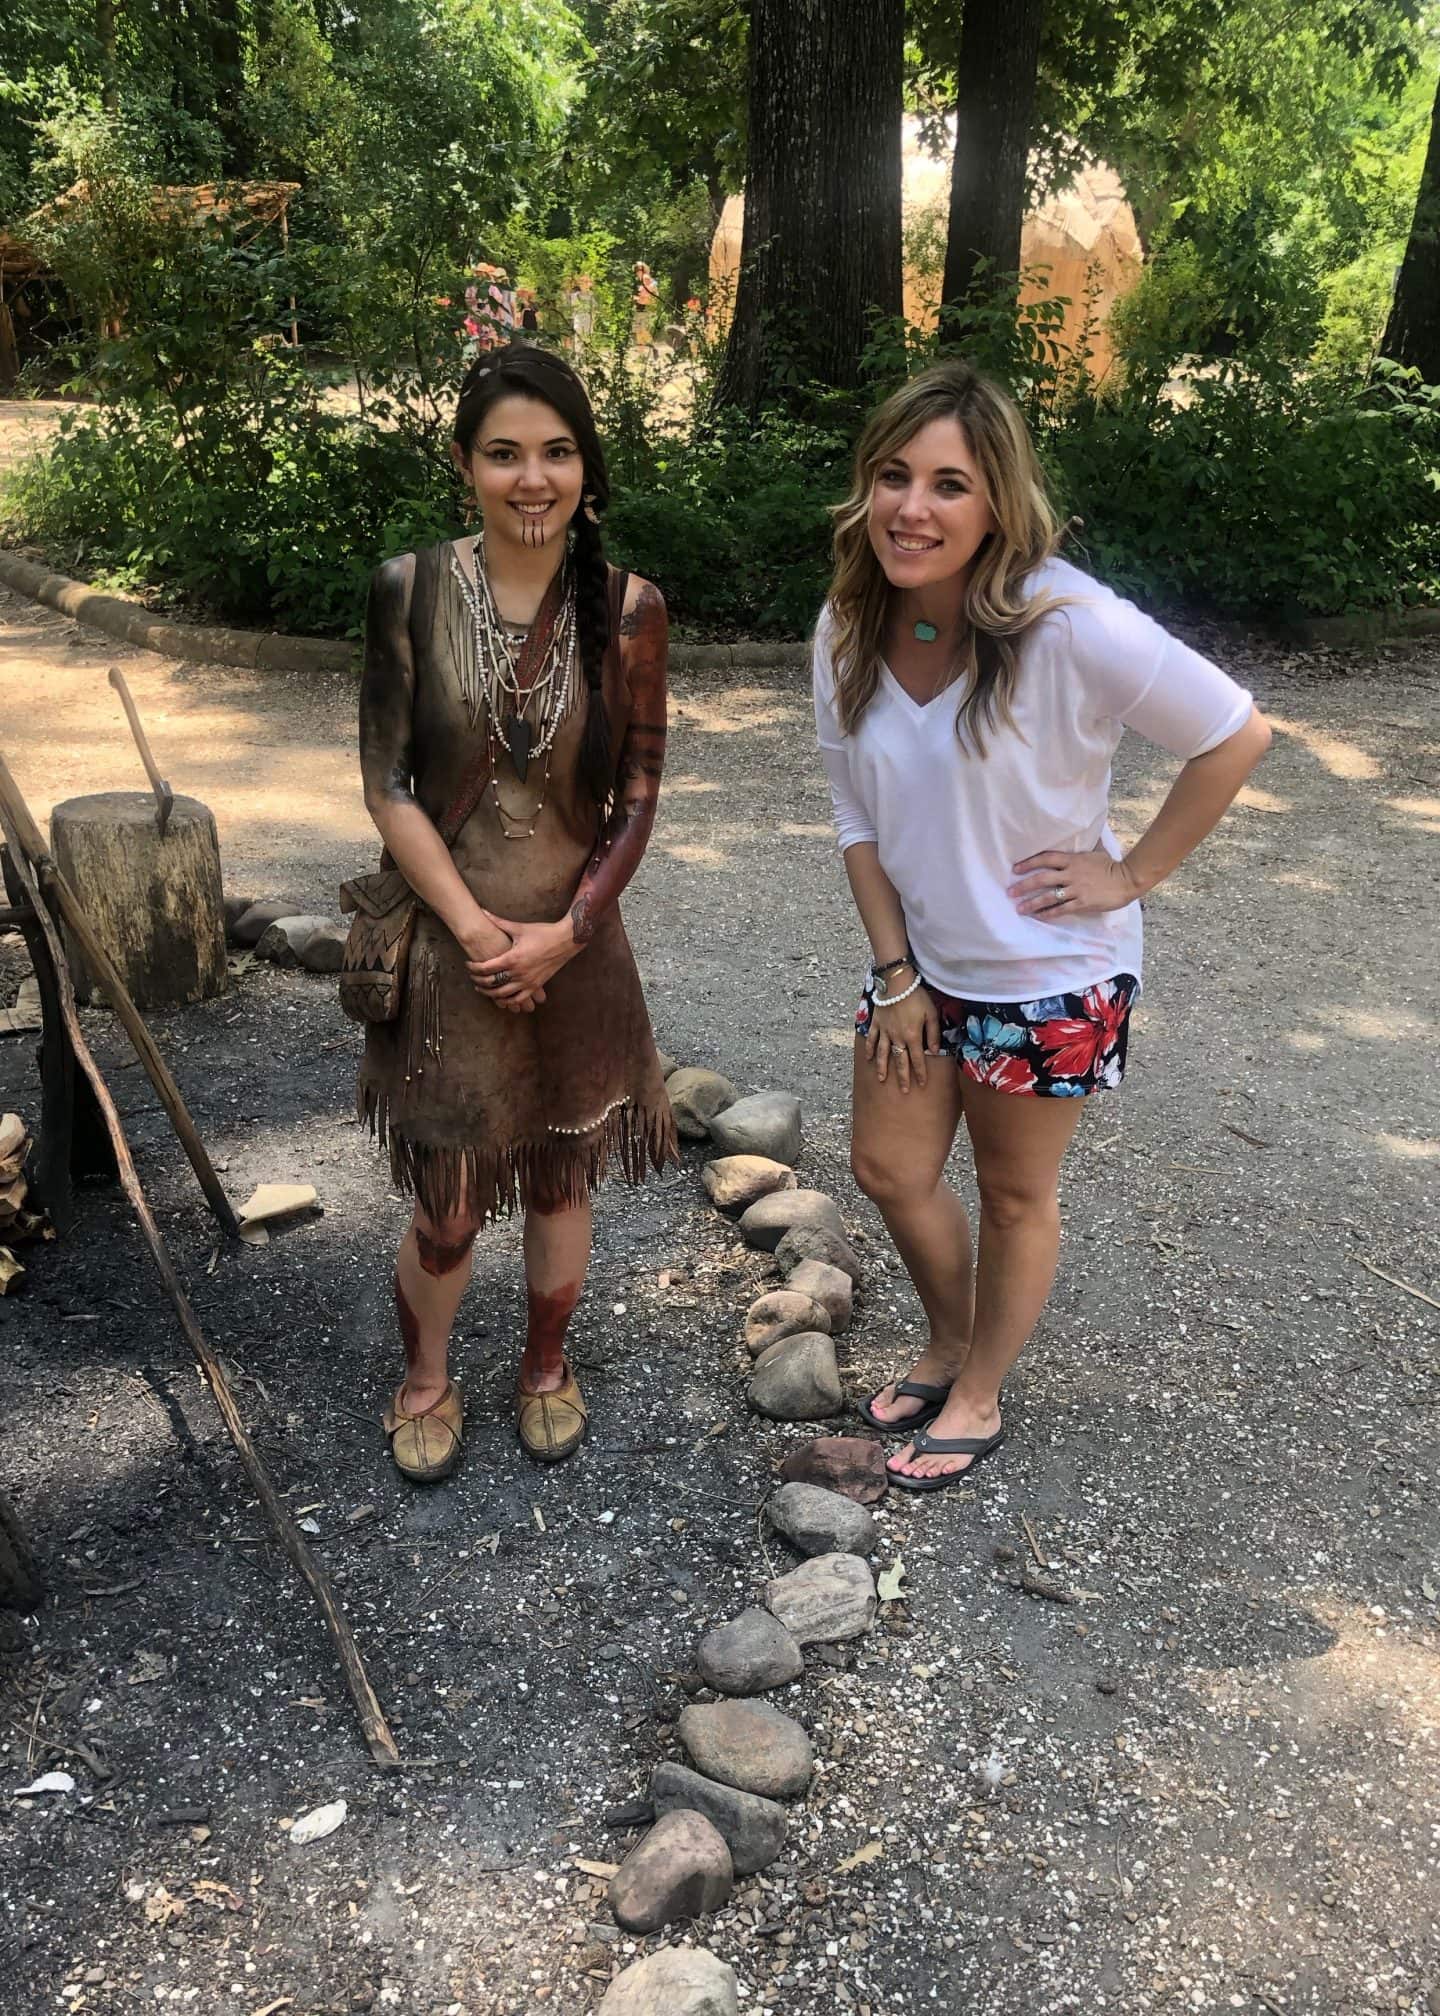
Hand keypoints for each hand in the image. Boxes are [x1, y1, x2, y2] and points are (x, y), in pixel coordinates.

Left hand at [455, 914, 538, 1015]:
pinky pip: (519, 999)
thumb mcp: (519, 927)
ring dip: (490, 994)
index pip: (486, 968)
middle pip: (491, 983)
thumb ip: (498, 922)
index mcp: (513, 958)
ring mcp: (528, 982)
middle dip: (478, 981)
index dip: (473, 968)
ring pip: (503, 995)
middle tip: (472, 977)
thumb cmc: (542, 932)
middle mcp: (519, 973)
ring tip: (482, 989)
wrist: (566, 940)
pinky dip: (508, 1001)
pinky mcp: (536, 986)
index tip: (468, 965)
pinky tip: (501, 999)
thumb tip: (482, 911)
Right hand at [865, 982, 940, 1091]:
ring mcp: (884, 1031)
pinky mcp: (876, 1023)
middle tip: (904, 1091)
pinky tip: (868, 1058)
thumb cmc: (916, 996)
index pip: (917, 1059)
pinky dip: (869, 1049)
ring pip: (883, 1054)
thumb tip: (935, 1051)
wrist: (896, 983)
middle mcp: (897, 1038)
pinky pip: (871, 1039)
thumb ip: (933, 1033)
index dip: (920, 1072)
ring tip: (882, 1080)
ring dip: (883, 1068)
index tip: (921, 1084)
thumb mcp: (931, 1013)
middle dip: (903, 1077)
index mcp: (913, 1036)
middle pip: (900, 1061)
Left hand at [1008, 847, 1142, 920]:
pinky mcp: (1082, 903)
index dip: (1029, 863)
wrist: (1127, 879)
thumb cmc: (1111, 866)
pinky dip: (1048, 913)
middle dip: (1024, 885)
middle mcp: (1071, 874)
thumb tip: (1074, 841)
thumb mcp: (1094, 853)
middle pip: (1042, 878)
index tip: (1015, 868)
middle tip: (1010, 892)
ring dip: (1032, 903)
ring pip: (1049, 896)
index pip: (1046, 858)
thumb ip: (1079, 851)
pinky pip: (1061, 909)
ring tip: (1019, 908)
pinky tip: (1038, 917)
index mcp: (1073, 860)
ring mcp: (1076, 889)